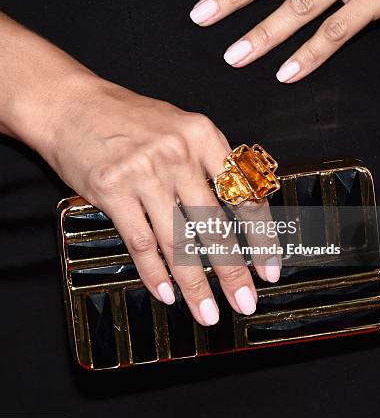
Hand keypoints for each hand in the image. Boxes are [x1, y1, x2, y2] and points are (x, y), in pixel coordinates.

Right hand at [45, 74, 280, 324]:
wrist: (71, 105)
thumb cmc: (127, 117)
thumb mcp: (179, 126)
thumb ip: (207, 161)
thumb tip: (238, 207)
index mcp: (202, 135)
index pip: (243, 193)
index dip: (261, 235)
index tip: (269, 265)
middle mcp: (178, 154)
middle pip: (214, 225)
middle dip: (234, 271)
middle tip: (246, 301)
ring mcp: (144, 174)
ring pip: (178, 242)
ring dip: (195, 284)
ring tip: (208, 312)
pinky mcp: (113, 191)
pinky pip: (140, 243)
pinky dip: (154, 273)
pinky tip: (167, 294)